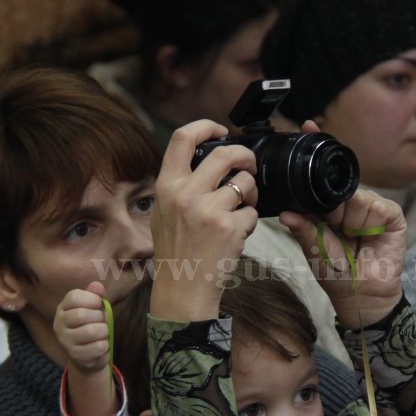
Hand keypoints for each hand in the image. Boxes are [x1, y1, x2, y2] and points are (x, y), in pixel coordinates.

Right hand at [54, 281, 114, 415]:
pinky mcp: (74, 355)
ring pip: (91, 331)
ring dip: (103, 332)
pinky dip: (104, 345)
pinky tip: (100, 346)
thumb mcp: (93, 308)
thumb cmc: (91, 325)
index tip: (99, 304)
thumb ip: (95, 295)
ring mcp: (65, 340)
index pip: (74, 297)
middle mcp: (59, 323)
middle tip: (101, 322)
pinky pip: (98, 347)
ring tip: (102, 334)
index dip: (92, 299)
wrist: (88, 356)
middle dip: (99, 317)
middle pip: (82, 314)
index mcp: (63, 308)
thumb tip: (98, 286)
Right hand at [150, 120, 258, 320]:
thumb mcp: (163, 212)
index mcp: (166, 186)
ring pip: (245, 182)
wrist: (182, 289)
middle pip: (224, 153)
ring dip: (250, 192)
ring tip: (241, 207)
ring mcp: (208, 211)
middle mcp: (185, 194)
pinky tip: (237, 234)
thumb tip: (205, 158)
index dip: (206, 125)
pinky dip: (250, 222)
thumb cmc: (176, 252)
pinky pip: (252, 213)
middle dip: (244, 155)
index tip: (220, 130)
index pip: (182, 138)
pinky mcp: (229, 228)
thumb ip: (179, 185)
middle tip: (248, 164)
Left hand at [281, 188, 406, 327]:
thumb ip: (303, 230)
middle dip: (339, 214)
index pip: (325, 191)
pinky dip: (373, 224)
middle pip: (344, 191)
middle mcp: (352, 204)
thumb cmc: (336, 272)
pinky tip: (370, 237)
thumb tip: (284, 214)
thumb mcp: (315, 251)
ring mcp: (373, 208)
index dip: (323, 204)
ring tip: (356, 238)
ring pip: (362, 198)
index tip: (323, 223)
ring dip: (356, 222)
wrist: (360, 293)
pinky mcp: (393, 216)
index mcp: (331, 209)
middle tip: (341, 233)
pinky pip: (382, 207)